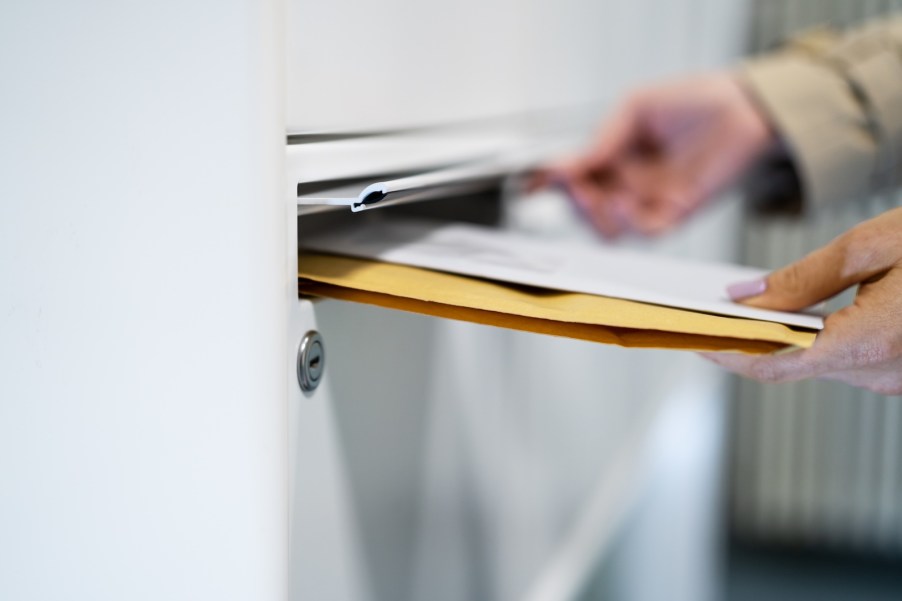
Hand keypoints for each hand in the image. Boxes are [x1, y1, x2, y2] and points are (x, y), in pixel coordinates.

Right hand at [540, 73, 775, 237]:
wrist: (744, 107)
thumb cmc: (695, 100)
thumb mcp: (634, 109)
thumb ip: (599, 141)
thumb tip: (562, 165)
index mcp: (614, 157)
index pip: (575, 178)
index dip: (550, 184)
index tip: (532, 184)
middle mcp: (628, 183)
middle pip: (586, 210)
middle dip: (574, 202)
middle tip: (573, 185)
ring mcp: (651, 201)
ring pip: (609, 229)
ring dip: (597, 218)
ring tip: (600, 197)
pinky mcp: (677, 214)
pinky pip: (645, 232)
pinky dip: (629, 224)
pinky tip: (625, 203)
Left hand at [703, 208, 901, 394]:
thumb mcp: (870, 246)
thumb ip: (803, 277)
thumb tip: (748, 297)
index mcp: (872, 342)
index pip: (777, 364)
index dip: (729, 353)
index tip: (696, 338)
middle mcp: (884, 371)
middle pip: (796, 363)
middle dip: (753, 338)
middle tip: (711, 314)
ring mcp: (897, 376)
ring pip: (822, 362)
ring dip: (787, 338)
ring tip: (746, 310)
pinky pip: (849, 359)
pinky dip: (821, 339)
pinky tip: (800, 314)